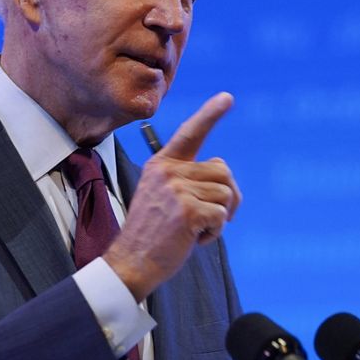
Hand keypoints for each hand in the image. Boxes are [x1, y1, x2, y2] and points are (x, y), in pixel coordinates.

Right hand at [104, 92, 242, 301]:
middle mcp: (168, 171)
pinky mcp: (187, 210)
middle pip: (223, 171)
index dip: (210, 114)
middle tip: (209, 217)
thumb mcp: (162, 196)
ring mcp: (177, 189)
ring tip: (194, 229)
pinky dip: (215, 232)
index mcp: (161, 164)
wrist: (132, 262)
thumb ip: (187, 180)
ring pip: (227, 194)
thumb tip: (225, 179)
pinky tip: (193, 239)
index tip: (227, 97)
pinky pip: (222, 215)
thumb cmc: (152, 234)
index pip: (190, 133)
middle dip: (226, 196)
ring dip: (219, 217)